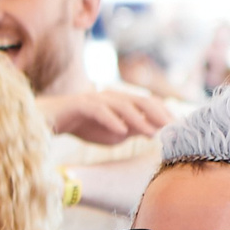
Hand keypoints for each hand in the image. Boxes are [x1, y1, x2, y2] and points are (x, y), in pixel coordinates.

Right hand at [41, 87, 171, 145]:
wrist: (50, 121)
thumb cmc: (85, 126)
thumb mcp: (113, 133)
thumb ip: (132, 130)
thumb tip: (152, 131)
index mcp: (122, 102)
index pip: (148, 104)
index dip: (165, 113)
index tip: (179, 126)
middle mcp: (112, 96)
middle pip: (140, 100)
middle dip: (157, 113)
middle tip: (170, 127)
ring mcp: (96, 98)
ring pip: (122, 105)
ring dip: (138, 119)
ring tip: (150, 132)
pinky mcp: (80, 104)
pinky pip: (99, 110)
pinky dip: (111, 120)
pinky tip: (121, 131)